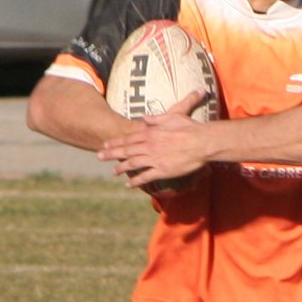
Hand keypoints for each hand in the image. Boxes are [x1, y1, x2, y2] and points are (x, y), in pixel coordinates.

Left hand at [98, 93, 212, 185]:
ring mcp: (155, 159)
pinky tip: (128, 185)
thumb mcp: (172, 116)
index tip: (106, 144)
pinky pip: (146, 177)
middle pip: (126, 150)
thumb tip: (145, 118)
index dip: (116, 142)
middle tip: (99, 156)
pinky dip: (136, 181)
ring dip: (121, 168)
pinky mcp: (163, 170)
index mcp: (151, 133)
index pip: (129, 138)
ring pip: (133, 164)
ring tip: (113, 171)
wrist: (202, 142)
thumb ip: (157, 118)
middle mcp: (149, 146)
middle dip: (111, 154)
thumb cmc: (190, 128)